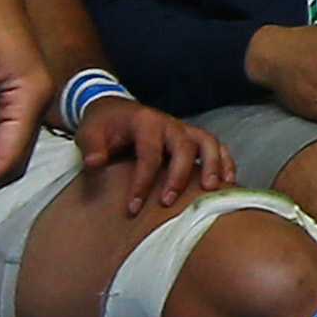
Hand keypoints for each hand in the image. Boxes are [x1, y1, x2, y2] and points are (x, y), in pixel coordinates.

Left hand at [68, 96, 233, 217]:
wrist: (113, 109)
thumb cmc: (102, 125)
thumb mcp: (89, 132)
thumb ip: (91, 147)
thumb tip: (94, 163)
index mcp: (144, 122)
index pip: (149, 154)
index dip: (142, 182)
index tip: (133, 207)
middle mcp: (168, 123)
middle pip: (183, 147)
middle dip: (178, 176)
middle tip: (168, 202)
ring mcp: (183, 129)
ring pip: (207, 142)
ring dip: (212, 166)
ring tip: (211, 191)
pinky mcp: (191, 137)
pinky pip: (216, 146)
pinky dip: (225, 161)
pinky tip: (228, 183)